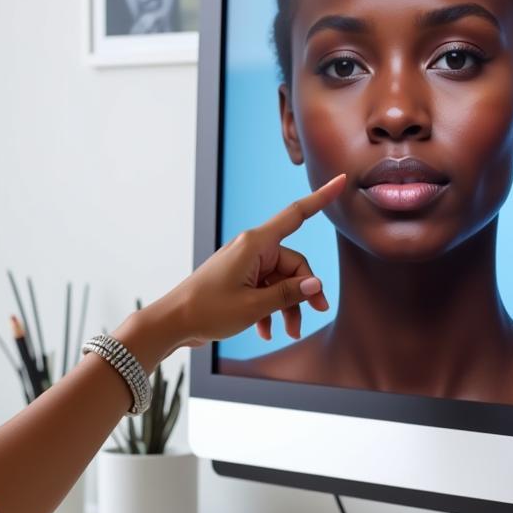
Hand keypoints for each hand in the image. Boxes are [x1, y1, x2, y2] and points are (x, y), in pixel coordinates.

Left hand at [139, 174, 344, 357]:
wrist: (172, 322)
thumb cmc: (207, 310)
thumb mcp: (254, 306)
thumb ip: (288, 294)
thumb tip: (316, 285)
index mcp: (255, 244)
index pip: (296, 215)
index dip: (320, 198)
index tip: (341, 180)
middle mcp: (250, 249)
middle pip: (293, 263)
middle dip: (302, 292)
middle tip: (311, 319)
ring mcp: (243, 264)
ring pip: (279, 281)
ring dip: (286, 306)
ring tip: (288, 333)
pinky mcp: (237, 279)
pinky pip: (263, 289)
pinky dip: (268, 310)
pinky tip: (266, 332)